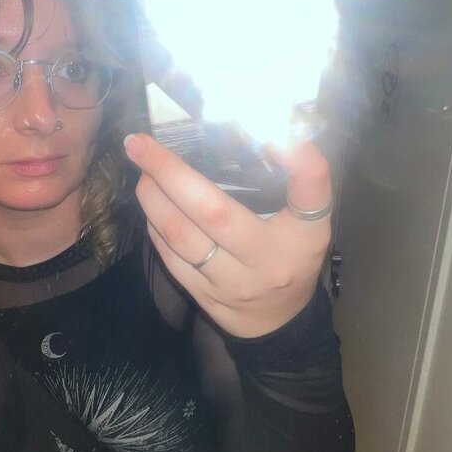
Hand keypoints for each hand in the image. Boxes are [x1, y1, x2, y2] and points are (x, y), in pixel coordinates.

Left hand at [124, 133, 332, 337]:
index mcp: (302, 237)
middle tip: (141, 144)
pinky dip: (156, 225)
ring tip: (142, 170)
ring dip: (153, 199)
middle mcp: (267, 261)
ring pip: (182, 237)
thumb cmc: (292, 256)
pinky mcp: (204, 296)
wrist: (278, 323)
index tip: (274, 132)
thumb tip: (269, 128)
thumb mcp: (309, 220)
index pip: (308, 195)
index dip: (298, 162)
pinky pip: (171, 257)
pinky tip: (151, 203)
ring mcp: (231, 283)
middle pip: (214, 212)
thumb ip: (299, 179)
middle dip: (171, 173)